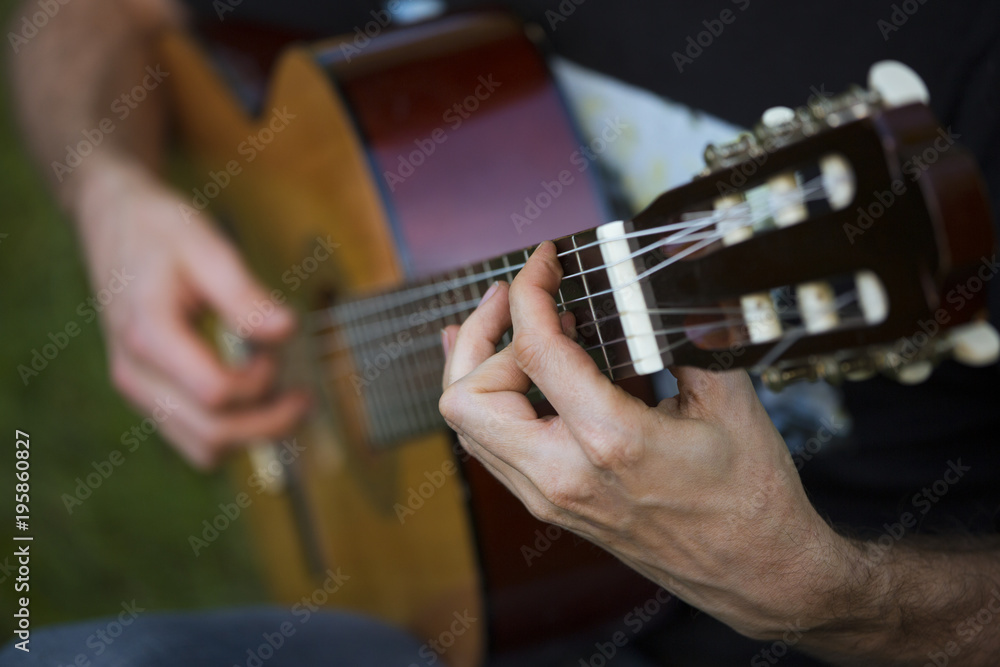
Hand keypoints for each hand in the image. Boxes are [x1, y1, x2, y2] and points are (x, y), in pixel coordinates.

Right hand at [73, 153, 309, 468]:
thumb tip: (286, 330)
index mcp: (148, 335)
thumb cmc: (160, 230)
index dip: (259, 382)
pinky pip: (192, 436)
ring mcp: (138, 388)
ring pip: (202, 447)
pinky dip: (231, 430)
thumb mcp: (206, 245)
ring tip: (285, 402)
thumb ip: (244, 294)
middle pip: (211, 434)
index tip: (277, 352)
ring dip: (251, 434)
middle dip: (268, 423)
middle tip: (305, 398)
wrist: (112, 221)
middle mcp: (135, 373)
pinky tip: (256, 401)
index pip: (215, 392)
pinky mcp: (148, 393)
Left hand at [439, 242, 864, 639]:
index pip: (533, 349)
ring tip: (501, 324)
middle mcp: (562, 475)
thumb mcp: (727, 399)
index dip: (530, 290)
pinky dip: (487, 402)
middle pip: (465, 396)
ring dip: (476, 366)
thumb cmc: (750, 495)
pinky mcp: (551, 505)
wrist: (756, 573)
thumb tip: (650, 281)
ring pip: (466, 425)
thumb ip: (679, 333)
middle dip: (480, 332)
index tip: (545, 261)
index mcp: (609, 441)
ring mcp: (550, 497)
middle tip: (512, 297)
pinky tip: (504, 372)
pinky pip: (489, 447)